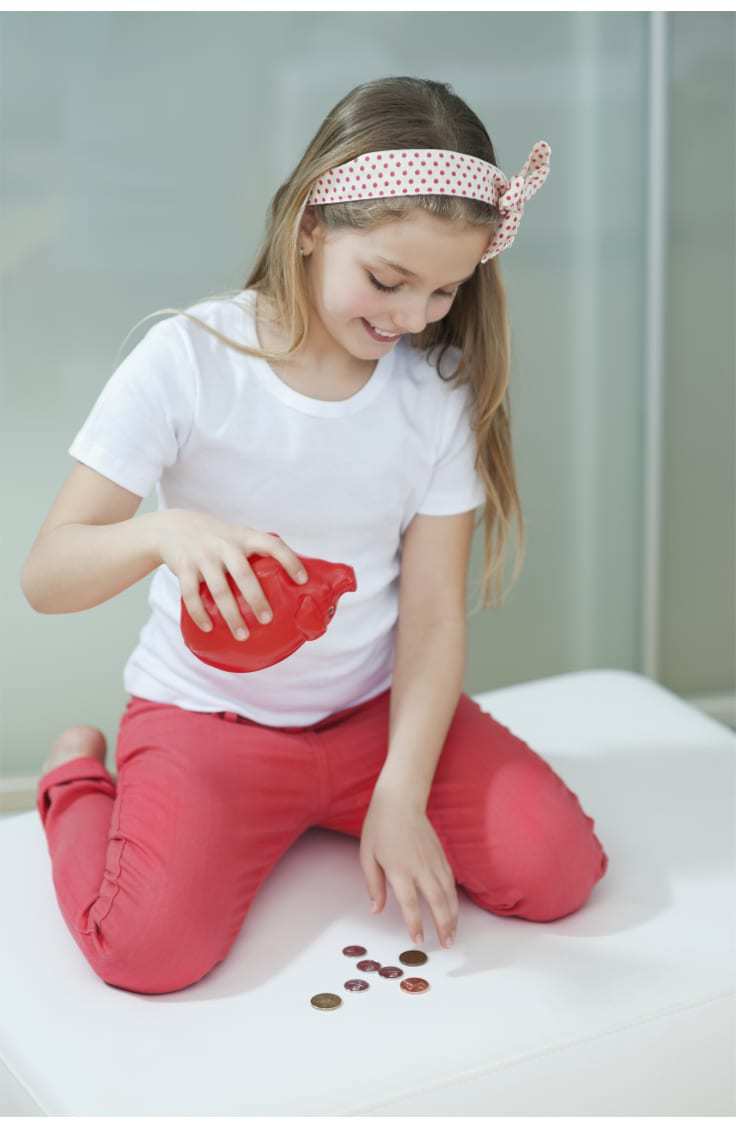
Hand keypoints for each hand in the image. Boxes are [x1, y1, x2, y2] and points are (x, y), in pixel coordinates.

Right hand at [153, 509, 307, 639]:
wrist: (172, 527)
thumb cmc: (216, 537)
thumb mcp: (237, 535)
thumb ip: (257, 552)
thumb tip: (287, 581)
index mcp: (244, 537)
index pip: (272, 544)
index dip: (289, 560)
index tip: (302, 580)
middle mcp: (225, 545)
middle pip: (244, 574)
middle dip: (256, 599)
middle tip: (267, 620)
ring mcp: (203, 556)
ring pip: (219, 590)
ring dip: (231, 615)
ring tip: (242, 635)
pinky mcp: (184, 568)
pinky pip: (191, 595)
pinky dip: (200, 614)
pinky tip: (209, 628)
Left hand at [360, 791, 458, 948]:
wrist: (400, 800)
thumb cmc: (379, 827)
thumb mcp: (367, 856)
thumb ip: (373, 885)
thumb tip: (376, 909)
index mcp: (399, 869)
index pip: (410, 904)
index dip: (415, 924)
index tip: (418, 940)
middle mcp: (420, 867)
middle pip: (437, 902)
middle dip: (443, 926)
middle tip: (446, 944)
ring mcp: (433, 860)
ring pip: (448, 893)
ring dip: (453, 915)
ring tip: (453, 933)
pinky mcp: (441, 854)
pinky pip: (451, 880)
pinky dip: (454, 897)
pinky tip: (454, 908)